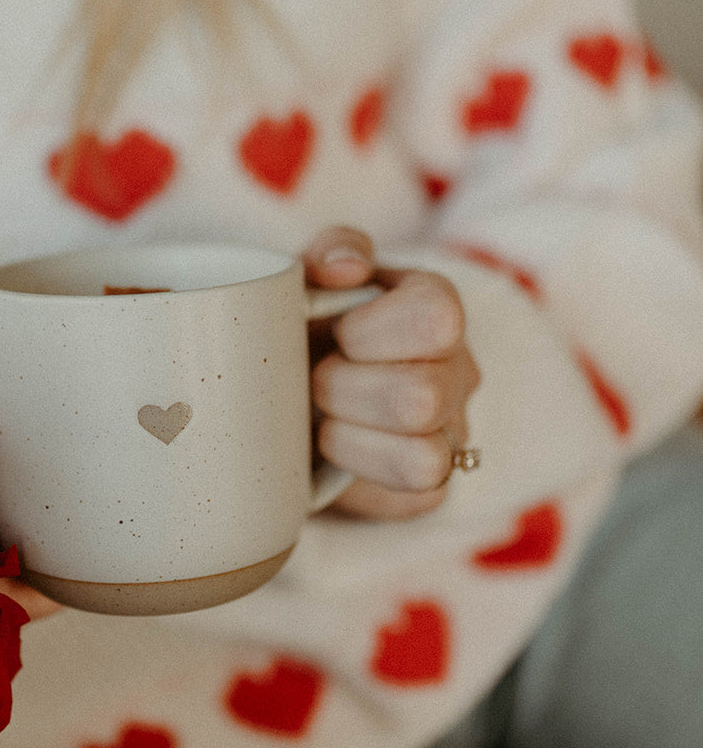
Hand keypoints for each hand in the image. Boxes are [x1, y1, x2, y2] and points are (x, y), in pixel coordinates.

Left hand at [304, 228, 481, 519]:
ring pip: (424, 459)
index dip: (369, 332)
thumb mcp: (309, 277)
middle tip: (315, 381)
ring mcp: (451, 434)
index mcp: (435, 309)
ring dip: (350, 439)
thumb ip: (329, 250)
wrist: (290, 393)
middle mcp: (458, 373)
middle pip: (421, 398)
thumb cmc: (307, 326)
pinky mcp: (430, 488)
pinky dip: (359, 475)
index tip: (336, 335)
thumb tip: (345, 266)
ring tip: (322, 418)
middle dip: (343, 390)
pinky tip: (334, 450)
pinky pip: (413, 497)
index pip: (437, 318)